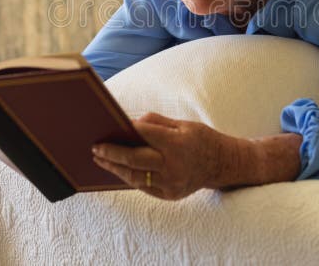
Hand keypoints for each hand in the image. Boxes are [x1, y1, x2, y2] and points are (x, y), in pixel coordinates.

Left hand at [92, 113, 237, 199]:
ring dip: (115, 168)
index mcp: (176, 144)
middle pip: (134, 160)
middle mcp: (173, 166)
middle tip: (95, 148)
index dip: (125, 131)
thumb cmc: (200, 139)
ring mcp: (171, 183)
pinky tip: (118, 169)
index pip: (144, 136)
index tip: (108, 127)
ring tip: (101, 160)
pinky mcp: (170, 195)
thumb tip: (130, 123)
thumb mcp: (182, 124)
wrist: (223, 164)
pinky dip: (129, 177)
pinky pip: (144, 186)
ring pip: (135, 177)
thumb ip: (156, 123)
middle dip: (111, 153)